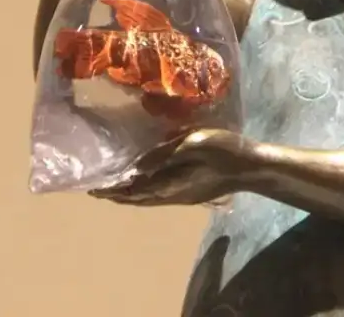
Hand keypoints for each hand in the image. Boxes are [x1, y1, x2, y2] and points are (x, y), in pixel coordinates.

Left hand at [90, 128, 252, 206]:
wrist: (250, 167)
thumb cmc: (224, 151)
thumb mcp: (194, 143)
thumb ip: (166, 153)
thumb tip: (138, 164)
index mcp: (172, 185)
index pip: (135, 191)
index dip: (114, 191)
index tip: (93, 189)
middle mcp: (173, 195)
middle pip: (139, 199)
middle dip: (118, 195)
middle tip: (96, 190)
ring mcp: (183, 195)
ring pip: (149, 198)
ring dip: (130, 194)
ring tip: (113, 187)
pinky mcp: (191, 190)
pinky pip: (159, 193)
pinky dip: (144, 190)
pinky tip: (143, 182)